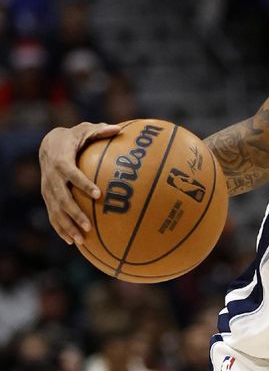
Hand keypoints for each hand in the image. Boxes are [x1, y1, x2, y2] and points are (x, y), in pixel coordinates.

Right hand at [39, 122, 120, 244]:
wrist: (48, 144)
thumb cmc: (73, 137)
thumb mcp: (85, 130)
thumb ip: (100, 131)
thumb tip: (118, 128)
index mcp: (62, 162)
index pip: (72, 174)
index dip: (84, 184)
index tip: (98, 194)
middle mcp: (52, 178)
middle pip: (62, 198)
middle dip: (75, 213)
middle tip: (89, 226)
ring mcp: (48, 189)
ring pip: (56, 211)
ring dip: (67, 226)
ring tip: (81, 240)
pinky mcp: (47, 197)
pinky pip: (52, 215)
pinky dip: (60, 229)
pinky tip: (72, 241)